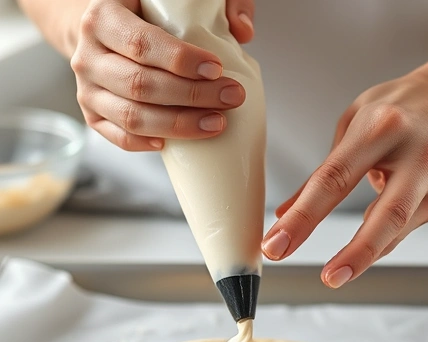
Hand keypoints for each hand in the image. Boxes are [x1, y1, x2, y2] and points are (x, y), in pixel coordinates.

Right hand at [69, 0, 254, 150]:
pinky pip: (118, 136)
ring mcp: (87, 88)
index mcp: (102, 17)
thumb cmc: (148, 13)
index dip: (181, 60)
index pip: (141, 44)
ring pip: (132, 116)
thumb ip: (218, 4)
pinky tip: (174, 144)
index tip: (217, 68)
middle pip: (140, 85)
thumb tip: (244, 30)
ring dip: (179, 125)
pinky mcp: (92, 113)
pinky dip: (146, 144)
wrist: (107, 31)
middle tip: (232, 96)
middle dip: (192, 96)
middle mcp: (87, 55)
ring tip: (218, 122)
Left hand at [261, 67, 427, 288]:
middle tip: (328, 278)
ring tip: (336, 273)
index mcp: (383, 127)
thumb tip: (288, 212)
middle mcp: (416, 154)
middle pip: (386, 214)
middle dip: (355, 252)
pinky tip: (361, 250)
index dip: (303, 216)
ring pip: (397, 229)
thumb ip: (324, 169)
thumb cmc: (403, 106)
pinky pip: (401, 229)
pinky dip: (378, 240)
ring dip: (365, 256)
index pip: (335, 179)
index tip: (277, 243)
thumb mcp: (355, 121)